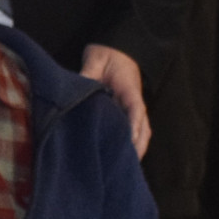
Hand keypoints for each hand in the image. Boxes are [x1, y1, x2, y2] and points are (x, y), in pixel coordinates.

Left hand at [80, 43, 149, 157]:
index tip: (130, 140)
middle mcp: (135, 103)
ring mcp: (133, 109)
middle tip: (125, 166)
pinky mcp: (127, 113)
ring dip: (135, 149)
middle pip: (142, 129)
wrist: (118, 49)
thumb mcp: (95, 60)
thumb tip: (76, 91)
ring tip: (123, 169)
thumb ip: (87, 75)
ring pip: (141, 134)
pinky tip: (120, 159)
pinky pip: (133, 132)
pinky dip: (131, 145)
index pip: (135, 110)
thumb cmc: (107, 55)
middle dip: (136, 147)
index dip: (134, 125)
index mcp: (129, 90)